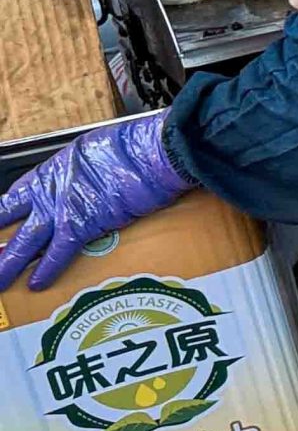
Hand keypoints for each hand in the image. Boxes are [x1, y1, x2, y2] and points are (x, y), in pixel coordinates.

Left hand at [0, 114, 191, 291]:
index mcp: (52, 170)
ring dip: (9, 264)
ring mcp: (61, 208)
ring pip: (25, 242)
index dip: (1, 214)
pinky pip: (58, 252)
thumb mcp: (95, 151)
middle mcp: (50, 190)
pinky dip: (47, 269)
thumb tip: (88, 181)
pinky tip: (37, 284)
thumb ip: (81, 172)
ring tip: (0, 280)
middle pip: (8, 221)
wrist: (150, 153)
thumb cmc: (134, 146)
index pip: (15, 197)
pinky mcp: (81, 224)